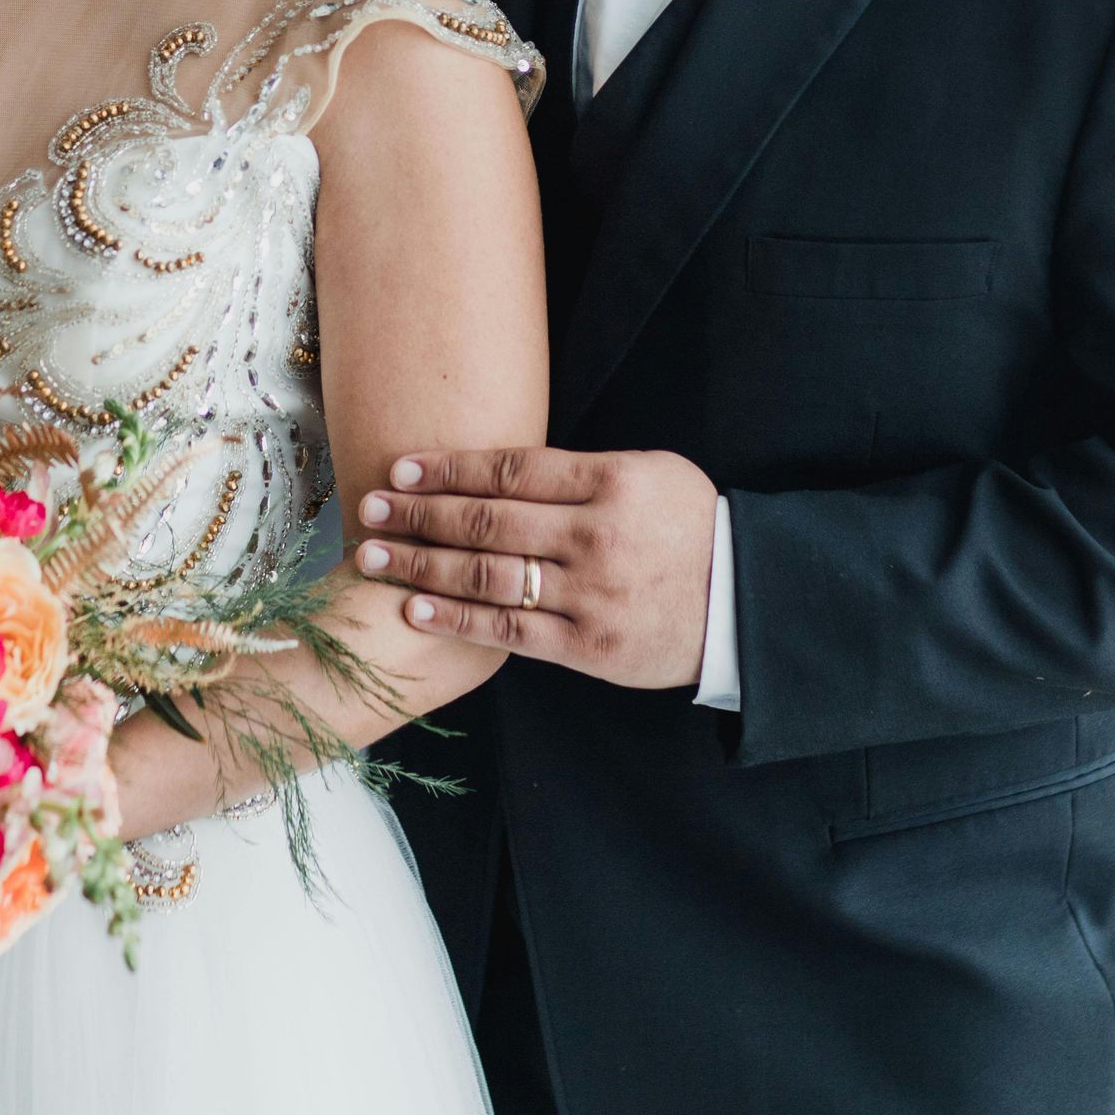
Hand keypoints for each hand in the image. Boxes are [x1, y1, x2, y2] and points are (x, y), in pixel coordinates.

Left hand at [355, 445, 718, 688]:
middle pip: (486, 521)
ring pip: (486, 576)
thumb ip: (578, 473)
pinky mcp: (588, 647)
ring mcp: (589, 595)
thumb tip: (494, 468)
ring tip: (372, 555)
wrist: (745, 601)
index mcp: (611, 482)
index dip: (448, 468)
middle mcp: (594, 536)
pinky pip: (509, 631)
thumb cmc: (690, 527)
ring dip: (421, 564)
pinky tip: (416, 607)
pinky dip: (457, 619)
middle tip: (370, 507)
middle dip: (418, 514)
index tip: (402, 467)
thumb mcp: (648, 473)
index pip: (510, 468)